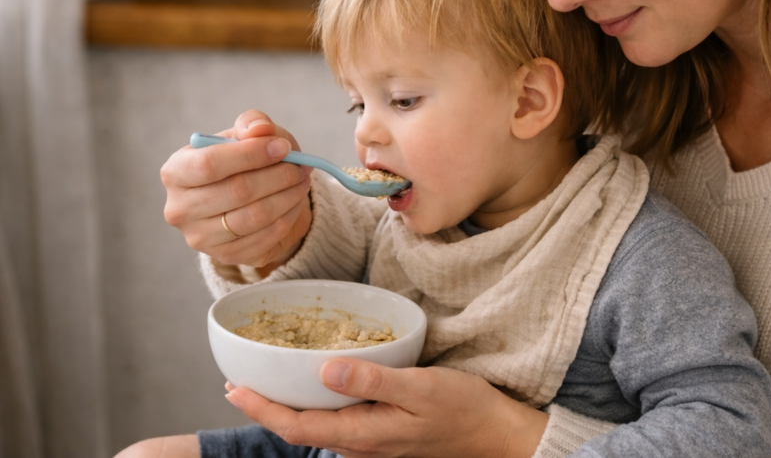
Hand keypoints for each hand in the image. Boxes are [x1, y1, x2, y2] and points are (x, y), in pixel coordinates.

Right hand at [161, 110, 313, 270]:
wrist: (248, 199)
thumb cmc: (243, 160)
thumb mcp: (246, 135)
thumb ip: (252, 124)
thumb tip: (261, 130)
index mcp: (175, 172)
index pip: (209, 164)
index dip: (251, 155)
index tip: (282, 147)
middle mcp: (179, 209)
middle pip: (236, 192)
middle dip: (278, 176)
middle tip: (301, 166)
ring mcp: (200, 238)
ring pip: (254, 217)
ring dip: (288, 196)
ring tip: (303, 180)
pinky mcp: (226, 256)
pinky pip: (266, 237)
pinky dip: (288, 216)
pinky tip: (295, 201)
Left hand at [224, 359, 548, 457]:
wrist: (495, 435)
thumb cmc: (463, 410)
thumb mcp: (421, 388)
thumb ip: (372, 379)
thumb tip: (324, 369)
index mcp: (363, 434)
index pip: (296, 424)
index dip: (261, 407)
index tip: (234, 387)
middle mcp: (360, 443)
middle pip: (300, 427)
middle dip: (266, 406)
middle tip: (237, 381)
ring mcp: (371, 441)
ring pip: (317, 424)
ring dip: (289, 405)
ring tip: (267, 381)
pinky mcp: (383, 433)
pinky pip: (337, 420)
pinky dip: (316, 402)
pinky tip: (317, 385)